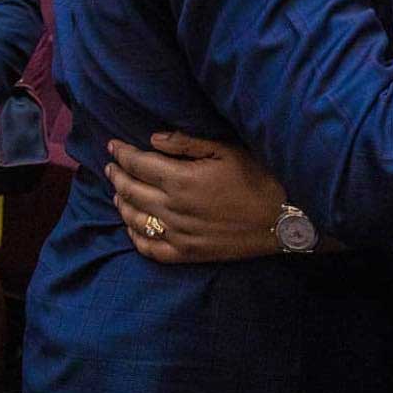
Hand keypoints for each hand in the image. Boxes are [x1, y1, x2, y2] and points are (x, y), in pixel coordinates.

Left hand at [106, 131, 286, 261]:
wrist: (282, 218)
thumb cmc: (258, 177)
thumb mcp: (227, 150)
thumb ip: (187, 143)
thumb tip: (153, 138)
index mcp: (181, 179)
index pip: (138, 164)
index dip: (122, 153)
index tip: (112, 145)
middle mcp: (172, 208)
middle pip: (131, 191)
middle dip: (117, 176)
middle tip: (110, 165)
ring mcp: (178, 234)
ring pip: (135, 220)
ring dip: (121, 203)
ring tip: (117, 192)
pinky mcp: (187, 254)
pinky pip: (150, 248)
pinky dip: (135, 237)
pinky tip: (132, 227)